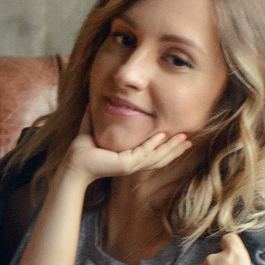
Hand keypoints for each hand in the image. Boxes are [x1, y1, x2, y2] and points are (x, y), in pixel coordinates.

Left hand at [63, 127, 191, 184]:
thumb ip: (98, 116)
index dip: (168, 147)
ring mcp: (130, 165)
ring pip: (156, 157)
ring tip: (185, 140)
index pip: (154, 154)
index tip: (181, 138)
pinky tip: (163, 136)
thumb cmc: (83, 148)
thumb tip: (95, 100)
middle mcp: (133, 164)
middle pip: (161, 158)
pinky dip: (154, 145)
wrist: (73, 163)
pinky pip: (143, 153)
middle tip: (191, 141)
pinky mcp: (124, 164)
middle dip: (176, 149)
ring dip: (171, 148)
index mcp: (130, 158)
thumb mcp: (96, 128)